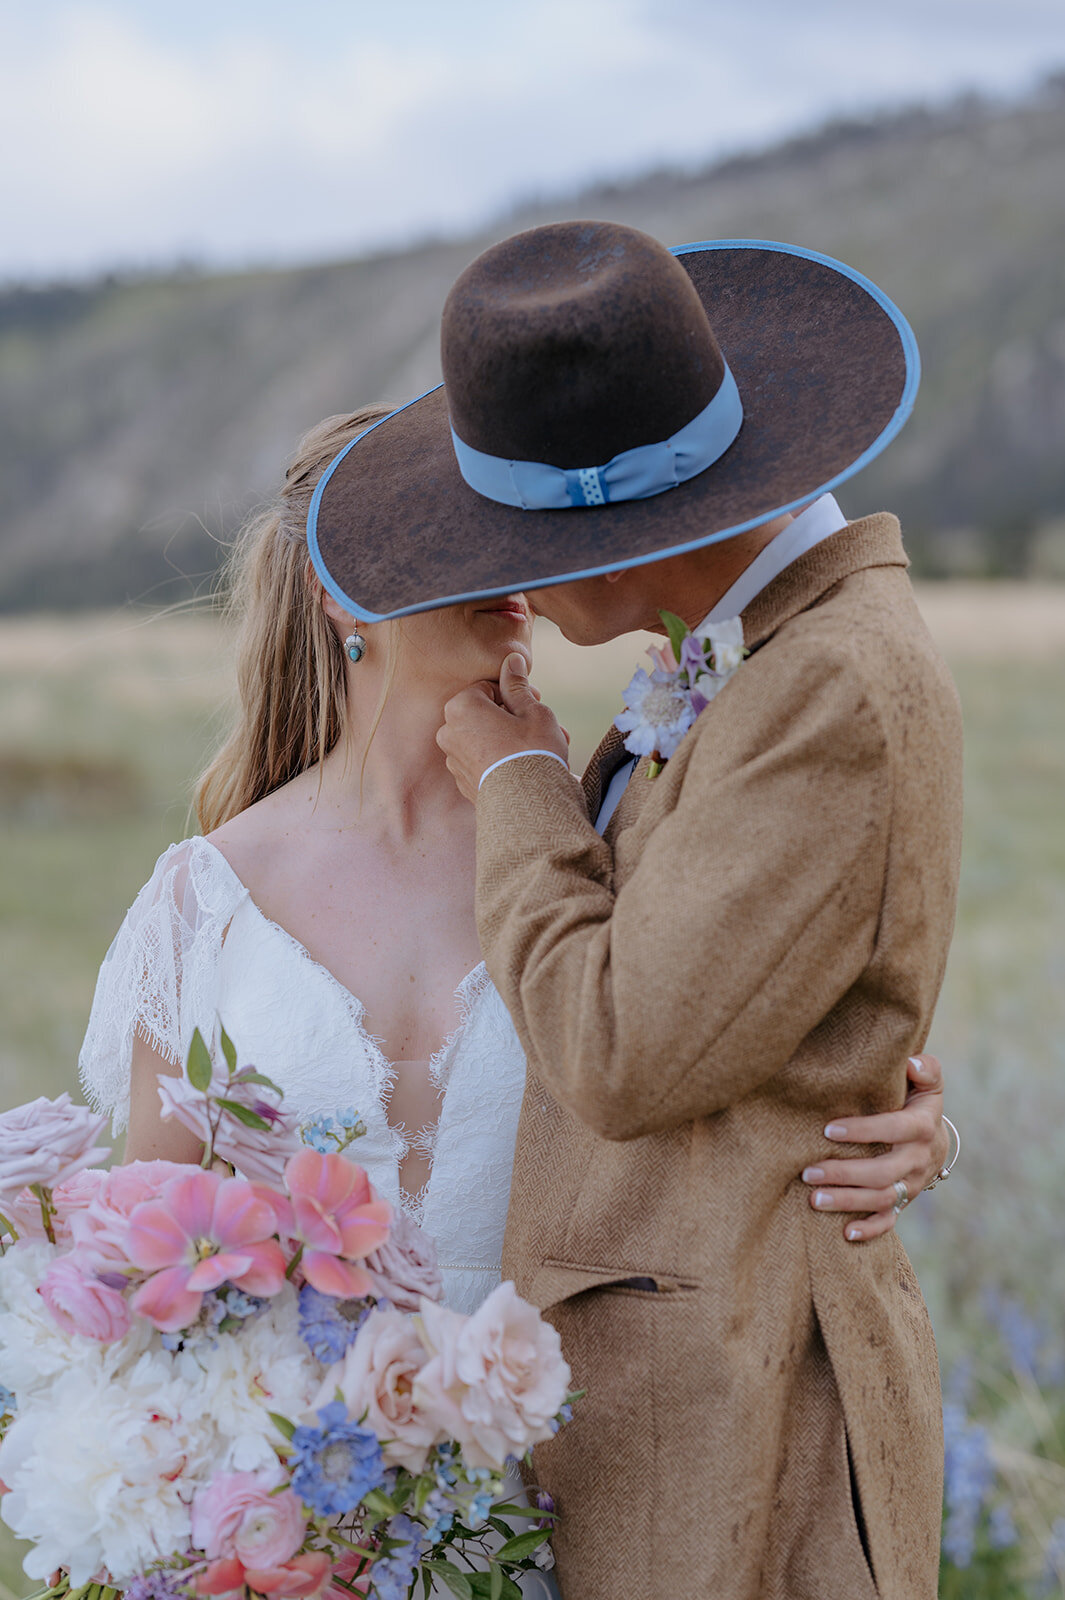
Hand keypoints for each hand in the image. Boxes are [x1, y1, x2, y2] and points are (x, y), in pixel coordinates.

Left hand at [438, 652, 569, 802]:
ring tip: (544, 748)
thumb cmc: (532, 752)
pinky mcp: (463, 782)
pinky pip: (482, 761)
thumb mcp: (532, 711)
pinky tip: (527, 767)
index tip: (536, 701)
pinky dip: (502, 759)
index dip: (514, 692)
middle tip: (544, 725)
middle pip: (484, 713)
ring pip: (485, 738)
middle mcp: (449, 732)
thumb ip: (517, 684)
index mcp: (461, 708)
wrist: (528, 806)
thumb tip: (510, 660)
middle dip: (514, 717)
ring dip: (511, 738)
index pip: (487, 687)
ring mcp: (453, 760)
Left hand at [801, 1053, 947, 1241]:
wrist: (935, 1139)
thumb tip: (912, 1062)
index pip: (893, 1129)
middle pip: (882, 1172)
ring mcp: (912, 1184)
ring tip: (813, 1198)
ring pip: (881, 1199)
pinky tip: (845, 1233)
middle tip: (808, 1172)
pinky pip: (890, 1221)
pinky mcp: (904, 1201)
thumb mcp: (926, 1083)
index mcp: (921, 1127)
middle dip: (844, 1173)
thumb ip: (925, 1069)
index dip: (862, 1131)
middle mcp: (918, 1159)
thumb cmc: (917, 1102)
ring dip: (847, 1201)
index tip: (827, 1130)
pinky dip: (870, 1230)